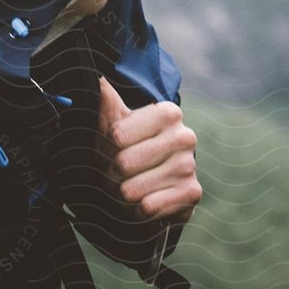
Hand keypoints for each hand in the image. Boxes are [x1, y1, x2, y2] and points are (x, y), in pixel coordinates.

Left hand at [96, 76, 201, 222]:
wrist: (158, 185)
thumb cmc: (132, 149)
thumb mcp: (117, 124)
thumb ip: (107, 102)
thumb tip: (96, 77)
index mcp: (167, 113)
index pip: (117, 135)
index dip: (107, 146)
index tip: (114, 148)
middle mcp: (185, 136)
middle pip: (123, 163)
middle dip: (114, 173)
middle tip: (119, 172)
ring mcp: (190, 166)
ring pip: (132, 189)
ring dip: (124, 193)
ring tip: (130, 187)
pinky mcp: (192, 193)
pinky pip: (148, 207)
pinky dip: (138, 210)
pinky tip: (144, 201)